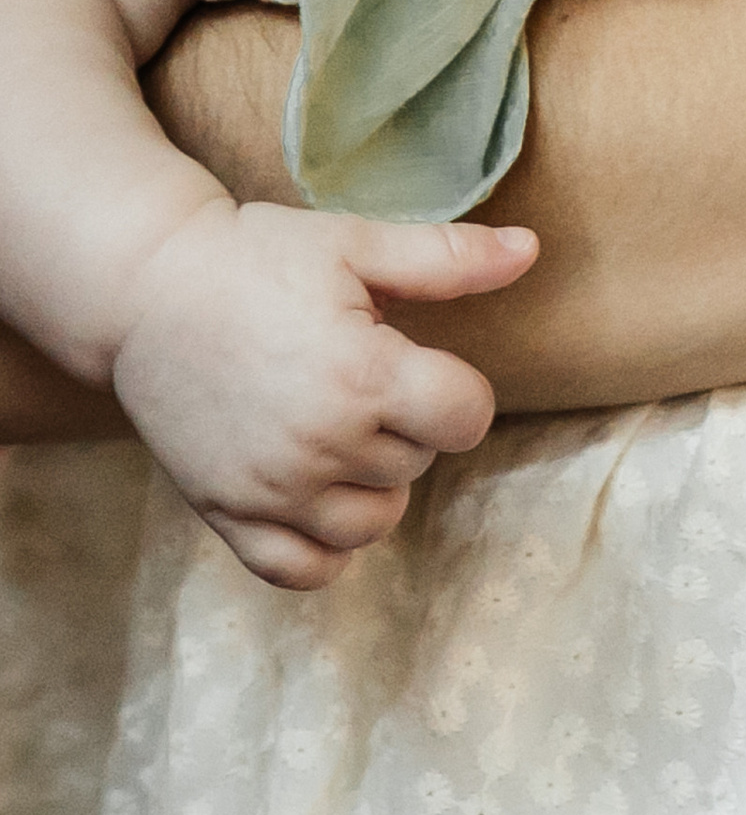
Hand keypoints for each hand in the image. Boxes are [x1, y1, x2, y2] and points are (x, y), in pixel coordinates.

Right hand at [112, 200, 536, 588]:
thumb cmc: (254, 258)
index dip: (456, 390)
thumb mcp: (354, 244)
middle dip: (406, 423)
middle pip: (419, 464)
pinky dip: (323, 548)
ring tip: (339, 429)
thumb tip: (531, 249)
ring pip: (372, 523)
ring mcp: (270, 489)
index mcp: (362, 376)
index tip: (419, 362)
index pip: (467, 419)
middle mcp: (319, 444)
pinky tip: (319, 498)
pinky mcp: (227, 515)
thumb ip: (448, 257)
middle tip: (357, 375)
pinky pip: (301, 570)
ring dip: (373, 484)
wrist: (144, 289)